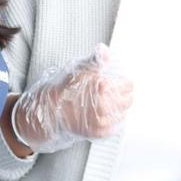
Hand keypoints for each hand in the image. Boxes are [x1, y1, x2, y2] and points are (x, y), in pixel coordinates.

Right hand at [11, 45, 132, 153]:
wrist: (52, 109)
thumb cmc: (65, 88)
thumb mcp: (80, 68)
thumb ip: (96, 59)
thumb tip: (104, 49)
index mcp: (104, 87)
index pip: (129, 85)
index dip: (124, 83)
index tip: (120, 83)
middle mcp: (105, 104)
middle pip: (128, 100)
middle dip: (124, 95)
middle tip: (116, 93)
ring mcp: (102, 120)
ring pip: (123, 114)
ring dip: (119, 108)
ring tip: (109, 103)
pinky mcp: (99, 132)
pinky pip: (115, 126)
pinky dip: (113, 121)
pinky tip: (106, 115)